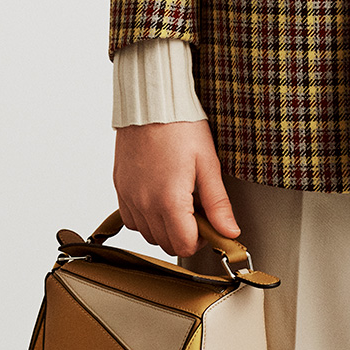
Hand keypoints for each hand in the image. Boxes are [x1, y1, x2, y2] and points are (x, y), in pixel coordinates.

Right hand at [112, 118, 238, 257]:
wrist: (151, 103)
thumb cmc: (180, 126)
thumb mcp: (208, 164)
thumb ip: (217, 204)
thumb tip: (229, 231)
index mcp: (169, 200)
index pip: (184, 246)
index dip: (201, 239)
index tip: (207, 223)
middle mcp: (145, 202)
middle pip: (165, 244)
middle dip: (184, 234)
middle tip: (195, 210)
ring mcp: (129, 196)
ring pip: (147, 234)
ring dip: (164, 227)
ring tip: (177, 202)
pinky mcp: (120, 187)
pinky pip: (130, 218)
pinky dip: (145, 217)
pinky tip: (158, 198)